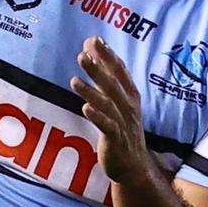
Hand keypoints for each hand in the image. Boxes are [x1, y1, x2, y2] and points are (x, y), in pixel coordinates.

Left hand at [70, 36, 149, 184]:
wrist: (133, 166)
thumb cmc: (122, 130)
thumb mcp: (117, 102)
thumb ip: (105, 78)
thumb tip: (90, 51)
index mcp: (130, 96)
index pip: (120, 71)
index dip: (108, 56)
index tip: (94, 40)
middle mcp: (128, 107)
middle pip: (112, 84)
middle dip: (98, 69)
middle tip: (83, 54)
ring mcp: (122, 123)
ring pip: (107, 104)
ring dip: (91, 92)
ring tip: (74, 80)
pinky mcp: (115, 139)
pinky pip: (107, 126)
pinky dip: (97, 117)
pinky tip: (85, 108)